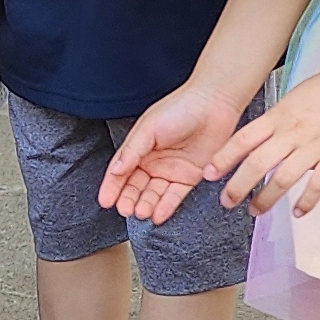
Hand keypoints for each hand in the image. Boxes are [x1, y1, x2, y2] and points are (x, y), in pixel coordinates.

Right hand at [98, 79, 252, 225]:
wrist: (214, 103)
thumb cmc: (181, 108)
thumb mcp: (148, 128)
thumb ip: (132, 151)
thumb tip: (116, 171)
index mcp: (140, 147)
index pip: (121, 171)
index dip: (112, 187)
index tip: (105, 201)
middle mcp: (154, 161)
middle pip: (136, 186)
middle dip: (129, 199)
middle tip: (125, 210)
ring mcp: (172, 170)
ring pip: (154, 194)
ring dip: (146, 204)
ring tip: (141, 212)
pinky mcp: (190, 177)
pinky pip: (175, 196)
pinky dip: (166, 207)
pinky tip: (157, 215)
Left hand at [215, 62, 319, 214]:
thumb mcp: (296, 96)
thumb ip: (280, 118)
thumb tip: (265, 136)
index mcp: (280, 115)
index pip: (243, 139)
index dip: (223, 158)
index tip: (209, 173)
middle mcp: (292, 132)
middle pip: (256, 164)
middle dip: (237, 186)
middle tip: (226, 202)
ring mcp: (315, 146)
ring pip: (282, 179)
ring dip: (265, 199)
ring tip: (255, 210)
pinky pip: (317, 185)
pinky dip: (306, 202)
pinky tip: (297, 212)